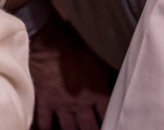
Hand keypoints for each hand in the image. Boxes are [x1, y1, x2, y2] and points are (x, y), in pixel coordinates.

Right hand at [29, 15, 114, 129]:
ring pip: (68, 129)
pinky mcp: (45, 101)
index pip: (108, 115)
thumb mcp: (97, 60)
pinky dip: (46, 128)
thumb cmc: (74, 46)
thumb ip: (107, 76)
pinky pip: (45, 121)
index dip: (110, 122)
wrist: (50, 43)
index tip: (110, 125)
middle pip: (89, 128)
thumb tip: (118, 79)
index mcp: (97, 93)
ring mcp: (61, 104)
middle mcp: (80, 103)